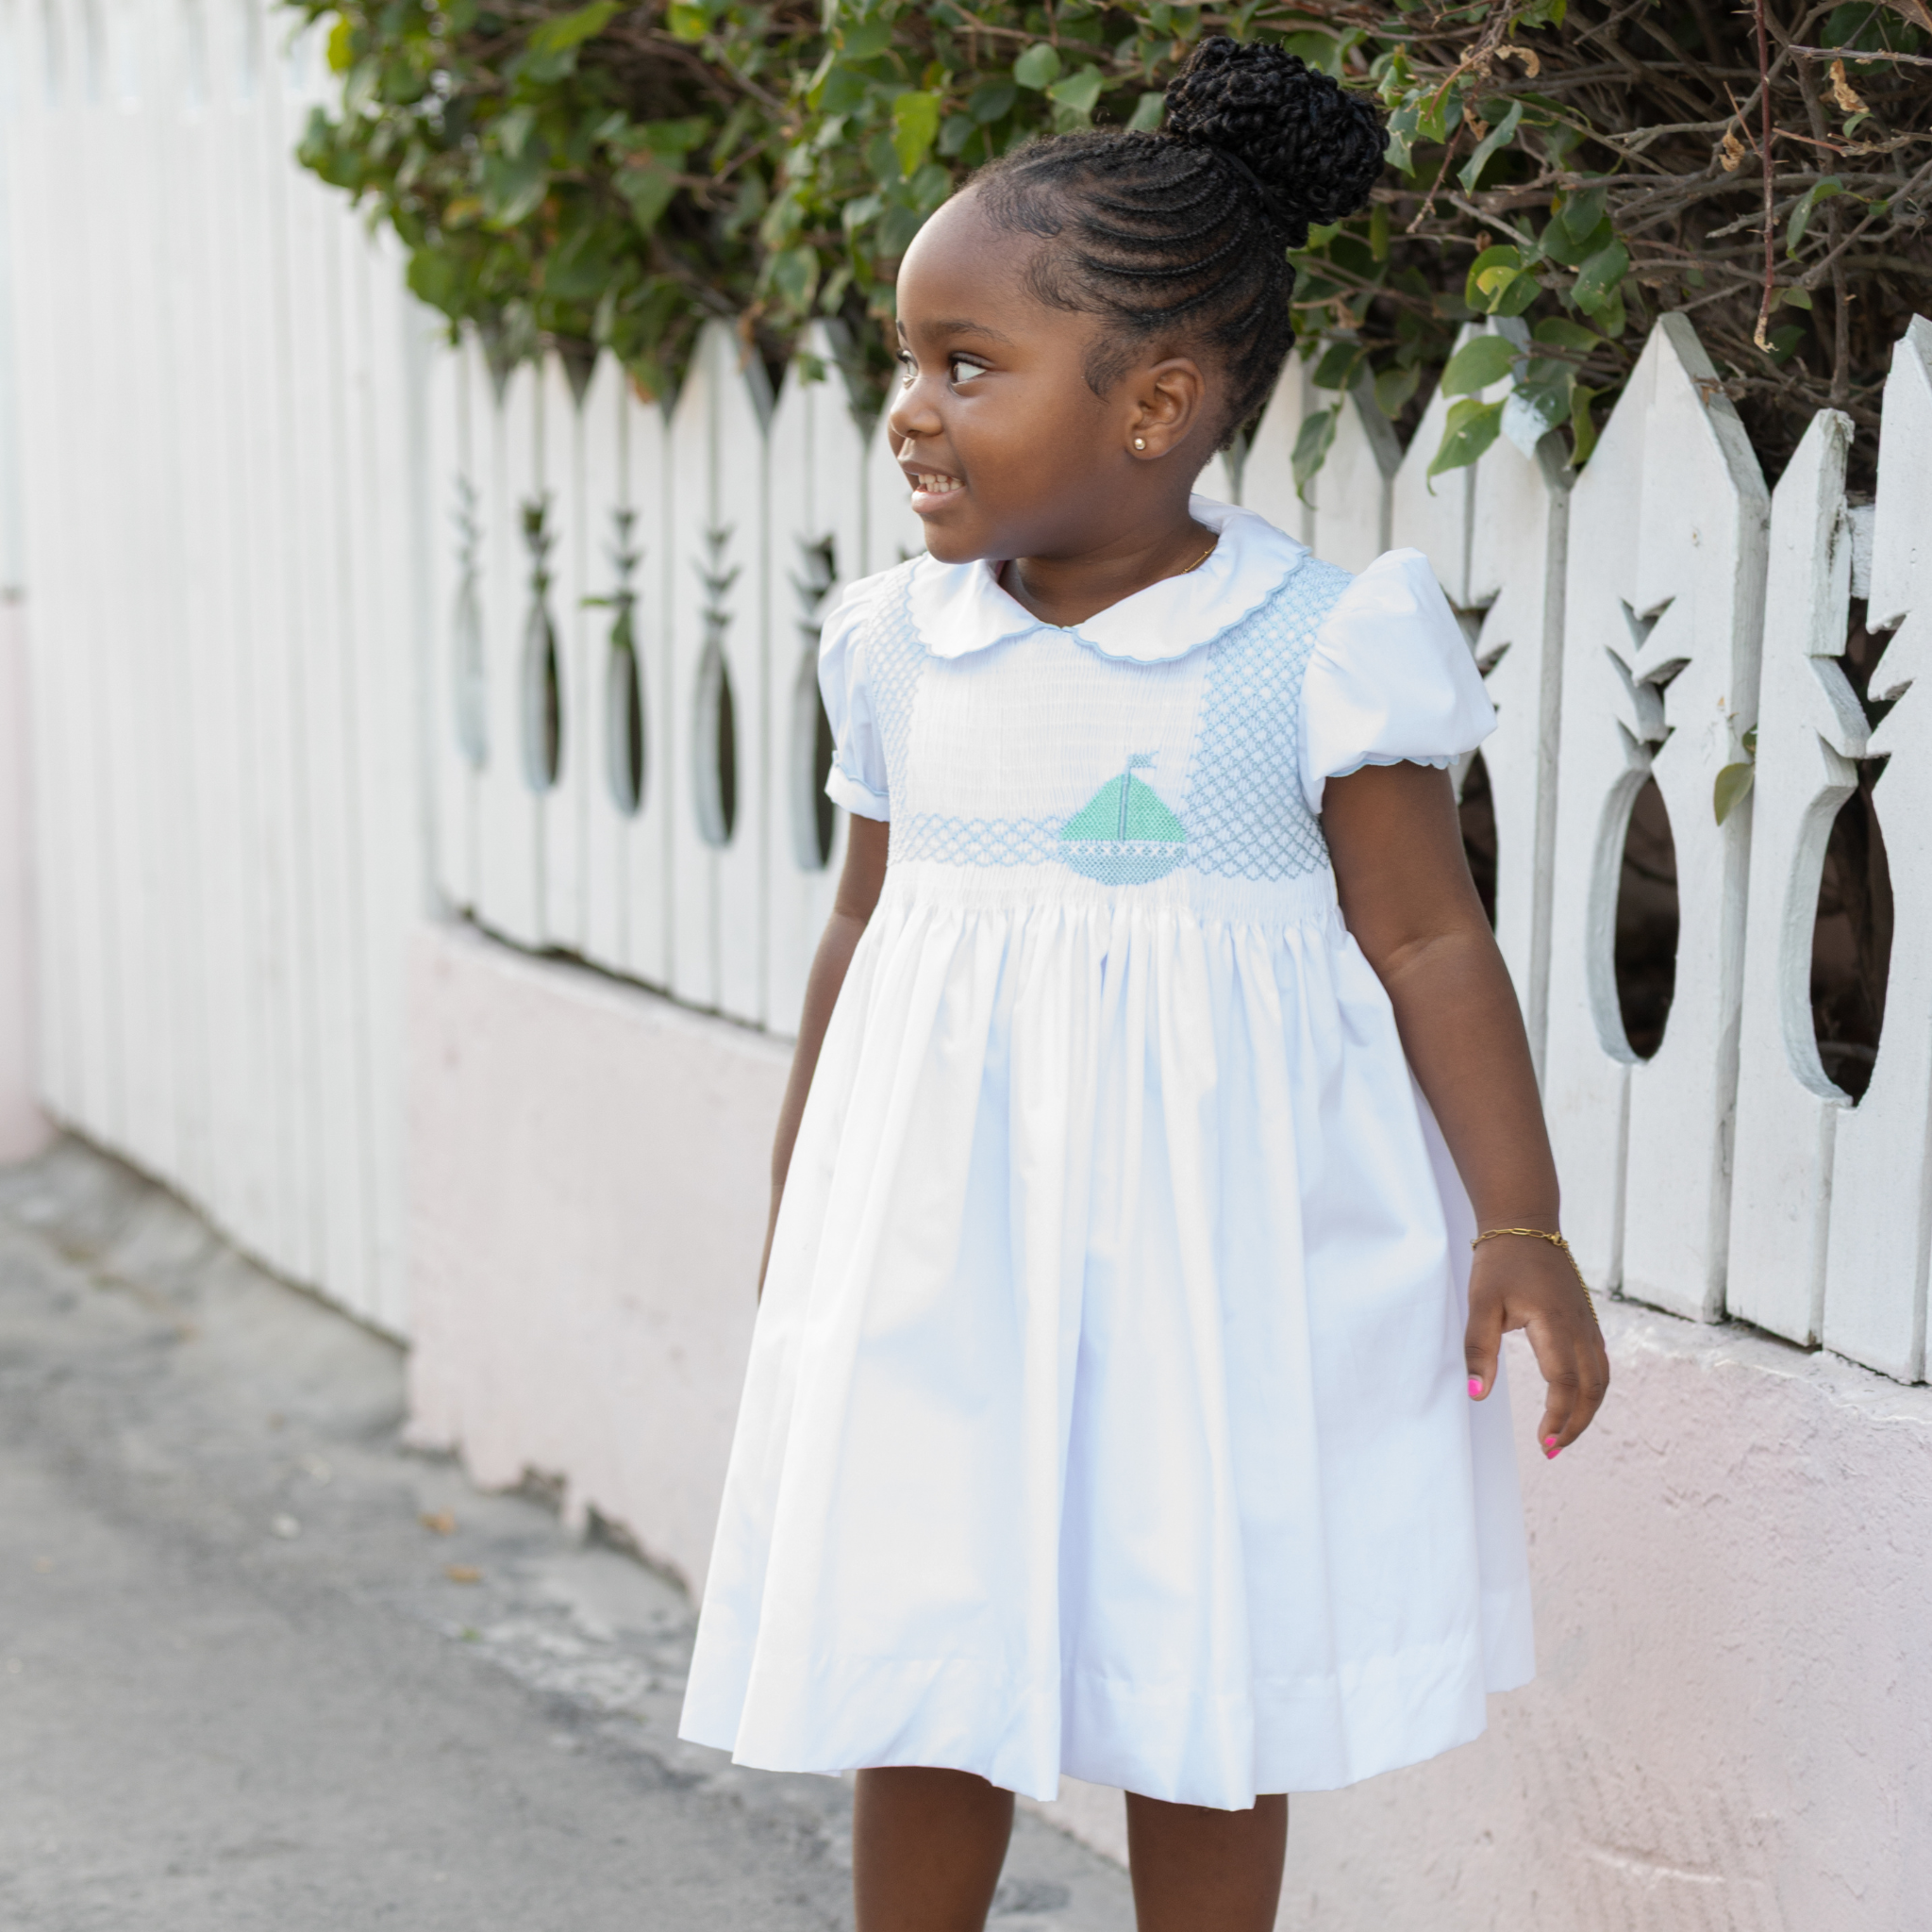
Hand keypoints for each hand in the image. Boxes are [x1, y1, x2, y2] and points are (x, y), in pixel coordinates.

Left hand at [1464, 1232, 1609, 1458]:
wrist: (1525, 1223)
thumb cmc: (1499, 1262)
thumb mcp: (1480, 1303)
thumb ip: (1478, 1350)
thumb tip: (1477, 1396)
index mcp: (1554, 1324)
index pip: (1564, 1382)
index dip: (1557, 1416)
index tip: (1543, 1443)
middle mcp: (1579, 1327)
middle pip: (1592, 1388)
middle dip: (1576, 1424)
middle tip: (1553, 1449)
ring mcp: (1588, 1322)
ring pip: (1601, 1378)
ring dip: (1587, 1410)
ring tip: (1564, 1434)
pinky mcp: (1587, 1318)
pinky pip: (1600, 1363)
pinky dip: (1593, 1389)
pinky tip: (1576, 1400)